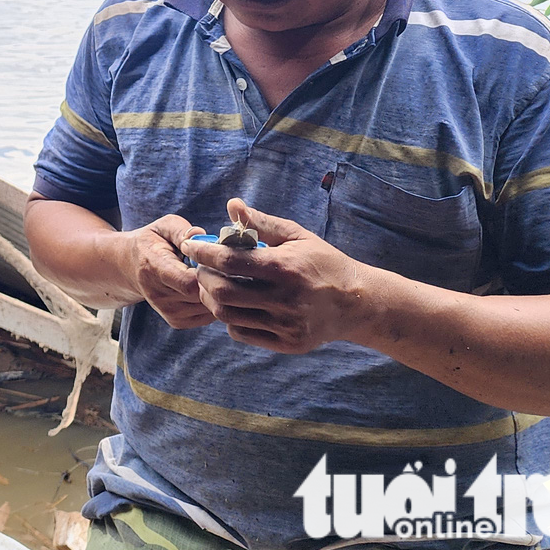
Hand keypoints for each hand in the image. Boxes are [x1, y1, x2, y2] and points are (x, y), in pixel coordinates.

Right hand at [118, 213, 215, 328]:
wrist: (130, 266)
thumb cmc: (153, 242)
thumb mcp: (164, 227)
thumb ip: (182, 231)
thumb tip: (201, 237)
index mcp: (154, 267)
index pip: (187, 282)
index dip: (208, 272)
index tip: (214, 259)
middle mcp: (158, 295)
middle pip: (202, 296)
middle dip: (218, 282)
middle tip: (221, 266)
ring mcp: (167, 311)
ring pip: (209, 308)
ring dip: (218, 293)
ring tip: (213, 275)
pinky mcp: (176, 321)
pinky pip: (208, 316)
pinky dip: (214, 303)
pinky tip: (208, 288)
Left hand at [184, 198, 369, 352]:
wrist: (359, 303)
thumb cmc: (324, 263)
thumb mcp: (297, 236)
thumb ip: (262, 223)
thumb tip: (232, 205)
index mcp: (286, 268)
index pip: (230, 262)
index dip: (203, 253)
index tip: (190, 246)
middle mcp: (285, 300)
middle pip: (222, 292)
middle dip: (202, 277)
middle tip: (200, 267)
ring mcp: (286, 325)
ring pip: (228, 315)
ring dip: (211, 299)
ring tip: (212, 284)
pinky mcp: (288, 344)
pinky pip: (242, 333)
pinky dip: (229, 319)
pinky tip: (233, 304)